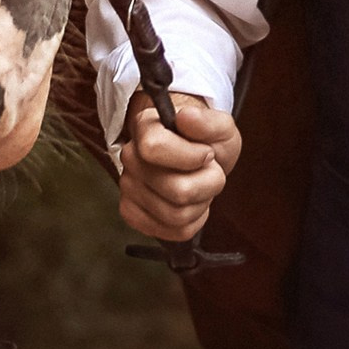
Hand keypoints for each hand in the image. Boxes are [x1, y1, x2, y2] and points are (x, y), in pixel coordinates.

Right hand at [117, 90, 240, 242]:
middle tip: (209, 170)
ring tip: (200, 184)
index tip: (206, 153)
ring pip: (177, 215)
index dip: (190, 156)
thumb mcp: (220, 126)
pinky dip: (194, 219)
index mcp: (146, 128)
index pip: (154, 148)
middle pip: (176, 190)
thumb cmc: (206, 141)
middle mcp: (130, 158)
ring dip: (201, 202)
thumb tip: (186, 116)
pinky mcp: (133, 214)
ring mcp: (128, 188)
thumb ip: (209, 121)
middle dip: (208, 182)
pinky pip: (174, 231)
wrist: (198, 157)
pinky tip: (192, 202)